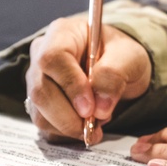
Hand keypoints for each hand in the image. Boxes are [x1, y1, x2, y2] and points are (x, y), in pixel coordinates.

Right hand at [24, 15, 150, 144]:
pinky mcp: (39, 101)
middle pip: (41, 90)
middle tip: (94, 127)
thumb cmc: (121, 54)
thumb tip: (99, 108)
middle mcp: (42, 54)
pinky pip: (44, 123)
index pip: (53, 58)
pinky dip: (65, 132)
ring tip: (95, 125)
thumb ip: (114, 75)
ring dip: (67, 127)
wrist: (118, 66)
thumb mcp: (129, 57)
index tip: (90, 108)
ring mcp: (37, 79)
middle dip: (68, 116)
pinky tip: (85, 125)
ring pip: (39, 111)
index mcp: (62, 33)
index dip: (70, 86)